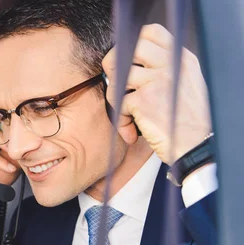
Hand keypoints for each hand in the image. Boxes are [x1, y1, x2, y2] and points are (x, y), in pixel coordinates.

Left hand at [102, 23, 211, 164]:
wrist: (197, 146)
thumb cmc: (188, 120)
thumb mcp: (185, 85)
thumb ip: (164, 70)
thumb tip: (130, 65)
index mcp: (181, 58)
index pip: (151, 33)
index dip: (131, 44)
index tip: (125, 61)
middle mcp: (169, 64)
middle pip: (128, 49)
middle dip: (113, 65)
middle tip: (114, 83)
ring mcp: (156, 80)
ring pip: (118, 77)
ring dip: (115, 98)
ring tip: (126, 114)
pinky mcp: (143, 100)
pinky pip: (119, 104)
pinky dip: (121, 122)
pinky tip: (131, 133)